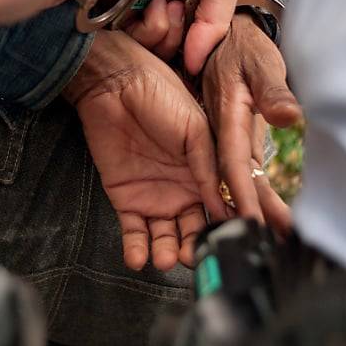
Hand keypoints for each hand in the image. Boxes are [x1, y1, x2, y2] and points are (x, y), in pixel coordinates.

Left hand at [64, 30, 230, 270]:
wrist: (116, 85)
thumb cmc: (161, 95)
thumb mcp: (195, 129)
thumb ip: (208, 168)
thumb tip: (222, 205)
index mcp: (206, 174)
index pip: (220, 209)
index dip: (225, 227)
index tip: (228, 243)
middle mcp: (183, 190)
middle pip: (193, 231)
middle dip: (194, 249)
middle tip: (194, 258)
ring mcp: (154, 197)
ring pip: (165, 237)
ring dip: (166, 253)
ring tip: (165, 259)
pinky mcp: (125, 199)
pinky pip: (133, 232)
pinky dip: (136, 248)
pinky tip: (138, 258)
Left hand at [102, 0, 242, 73]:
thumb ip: (218, 23)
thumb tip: (197, 62)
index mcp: (188, 1)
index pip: (193, 43)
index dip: (197, 47)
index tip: (200, 35)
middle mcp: (161, 8)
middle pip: (170, 52)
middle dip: (179, 38)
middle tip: (179, 7)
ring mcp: (134, 11)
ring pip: (148, 50)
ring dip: (161, 30)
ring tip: (163, 0)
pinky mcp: (110, 10)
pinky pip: (125, 39)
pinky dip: (141, 26)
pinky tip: (148, 1)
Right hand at [202, 13, 301, 235]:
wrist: (229, 34)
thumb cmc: (245, 46)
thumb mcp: (261, 62)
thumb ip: (274, 90)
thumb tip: (290, 116)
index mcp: (226, 117)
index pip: (233, 164)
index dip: (242, 195)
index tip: (252, 223)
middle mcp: (223, 133)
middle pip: (237, 181)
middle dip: (255, 214)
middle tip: (276, 242)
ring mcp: (229, 137)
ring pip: (241, 180)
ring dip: (258, 209)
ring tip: (278, 238)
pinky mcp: (237, 138)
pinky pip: (245, 171)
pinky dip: (258, 193)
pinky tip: (270, 214)